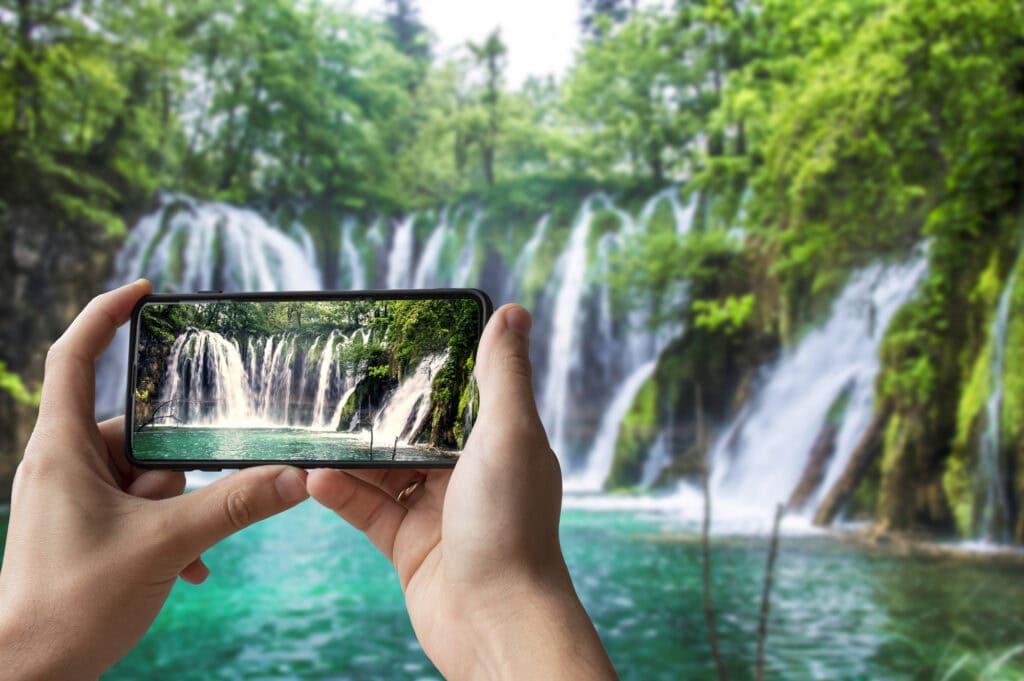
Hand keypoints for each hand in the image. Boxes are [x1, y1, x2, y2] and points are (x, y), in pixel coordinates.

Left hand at [0, 280, 309, 680]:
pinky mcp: (88, 527)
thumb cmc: (69, 606)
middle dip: (176, 469)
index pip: (75, 357)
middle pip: (137, 430)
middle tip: (185, 508)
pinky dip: (169, 531)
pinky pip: (141, 508)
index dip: (106, 314)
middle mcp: (65, 465)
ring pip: (147, 475)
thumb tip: (295, 477)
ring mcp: (76, 498)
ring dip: (178, 510)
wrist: (26, 676)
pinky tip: (188, 568)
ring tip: (183, 552)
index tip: (148, 290)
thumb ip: (233, 505)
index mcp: (63, 450)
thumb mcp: (163, 545)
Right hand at [307, 305, 617, 680]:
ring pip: (384, 469)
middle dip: (380, 411)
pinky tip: (314, 477)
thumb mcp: (510, 434)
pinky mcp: (407, 544)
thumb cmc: (512, 524)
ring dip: (350, 453)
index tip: (390, 341)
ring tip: (312, 430)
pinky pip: (367, 509)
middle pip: (416, 431)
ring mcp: (437, 510)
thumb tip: (513, 312)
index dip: (429, 370)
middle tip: (335, 384)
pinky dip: (341, 493)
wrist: (495, 620)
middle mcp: (470, 475)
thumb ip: (503, 375)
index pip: (460, 395)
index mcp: (500, 444)